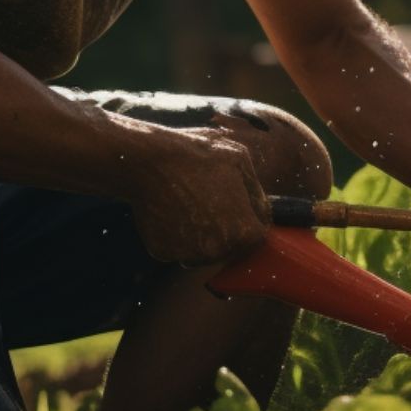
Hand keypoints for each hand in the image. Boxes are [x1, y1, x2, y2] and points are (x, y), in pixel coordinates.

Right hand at [123, 125, 270, 264]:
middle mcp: (218, 251)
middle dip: (226, 229)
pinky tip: (170, 211)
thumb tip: (262, 211)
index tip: (237, 205)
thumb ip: (257, 192)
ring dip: (201, 235)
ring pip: (202, 250)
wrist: (148, 160)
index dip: (250, 219)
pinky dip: (174, 235)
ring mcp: (188, 255)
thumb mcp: (240, 161)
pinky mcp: (162, 253)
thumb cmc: (197, 155)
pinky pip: (175, 248)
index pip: (257, 237)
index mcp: (244, 232)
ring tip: (189, 204)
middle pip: (230, 247)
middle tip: (210, 202)